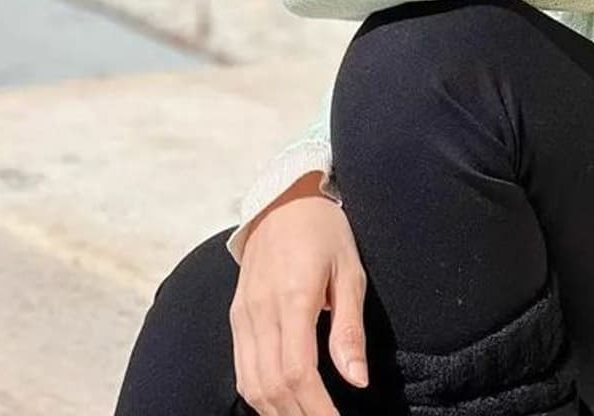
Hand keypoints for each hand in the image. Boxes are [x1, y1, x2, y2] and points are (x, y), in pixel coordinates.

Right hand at [230, 184, 369, 415]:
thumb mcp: (349, 270)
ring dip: (277, 412)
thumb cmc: (325, 231)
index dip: (317, 409)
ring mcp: (243, 314)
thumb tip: (357, 380)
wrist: (284, 198)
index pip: (298, 371)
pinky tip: (281, 404)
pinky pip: (242, 369)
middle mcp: (260, 310)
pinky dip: (259, 395)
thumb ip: (349, 328)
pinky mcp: (236, 315)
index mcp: (293, 297)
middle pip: (271, 386)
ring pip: (251, 384)